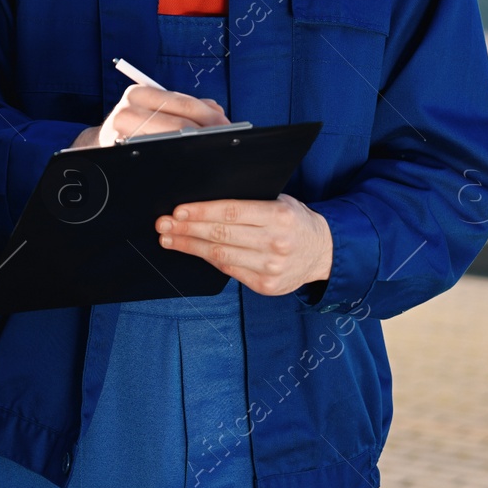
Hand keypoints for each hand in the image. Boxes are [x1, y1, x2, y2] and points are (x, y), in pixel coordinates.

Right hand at [72, 84, 229, 148]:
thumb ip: (187, 106)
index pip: (184, 104)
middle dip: (207, 133)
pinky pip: (157, 157)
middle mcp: (128, 109)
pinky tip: (190, 161)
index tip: (229, 126)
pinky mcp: (122, 154)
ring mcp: (122, 133)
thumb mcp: (158, 108)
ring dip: (195, 147)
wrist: (101, 143)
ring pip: (170, 141)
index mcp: (140, 93)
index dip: (210, 116)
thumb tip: (218, 111)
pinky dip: (176, 159)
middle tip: (227, 142)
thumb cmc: (136, 125)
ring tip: (213, 151)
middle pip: (179, 124)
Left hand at [155, 195, 332, 296]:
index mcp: (279, 216)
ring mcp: (271, 267)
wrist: (324, 252)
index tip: (178, 211)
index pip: (231, 212)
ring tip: (169, 239)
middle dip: (187, 229)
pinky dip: (208, 259)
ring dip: (190, 247)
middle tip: (163, 225)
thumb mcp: (280, 202)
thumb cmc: (295, 222)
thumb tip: (204, 202)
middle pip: (221, 235)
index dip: (201, 212)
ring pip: (221, 255)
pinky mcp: (266, 285)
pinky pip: (229, 270)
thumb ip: (249, 202)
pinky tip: (193, 251)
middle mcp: (276, 242)